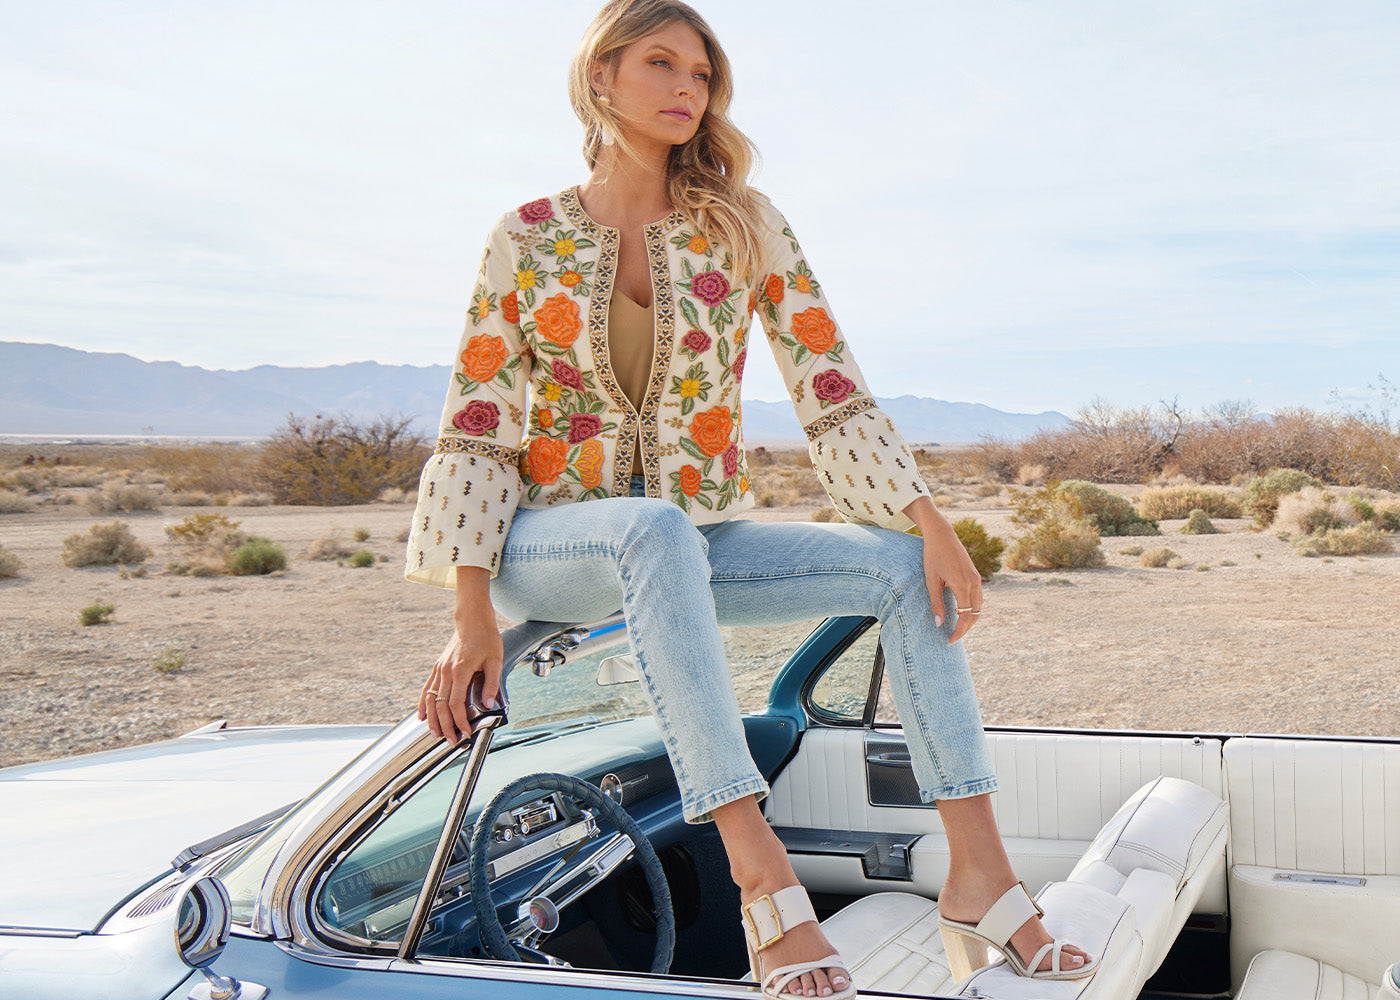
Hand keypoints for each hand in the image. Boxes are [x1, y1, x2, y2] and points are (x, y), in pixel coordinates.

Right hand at [418, 568, 501, 742]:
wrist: (472, 619)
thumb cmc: (486, 637)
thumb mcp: (495, 660)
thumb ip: (491, 683)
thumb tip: (488, 704)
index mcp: (460, 671)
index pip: (454, 704)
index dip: (459, 721)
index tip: (465, 732)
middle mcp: (446, 671)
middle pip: (440, 706)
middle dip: (445, 726)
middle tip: (451, 741)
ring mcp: (440, 669)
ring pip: (430, 699)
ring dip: (432, 719)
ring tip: (436, 734)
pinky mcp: (438, 666)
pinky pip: (427, 688)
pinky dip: (423, 704)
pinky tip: (421, 716)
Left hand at [904, 496, 982, 643]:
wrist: (942, 535)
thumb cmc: (933, 556)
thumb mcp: (931, 580)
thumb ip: (936, 603)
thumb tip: (939, 624)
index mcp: (963, 585)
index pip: (965, 616)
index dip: (959, 631)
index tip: (950, 641)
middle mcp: (974, 583)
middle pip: (975, 614)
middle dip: (965, 629)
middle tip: (952, 638)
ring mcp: (976, 579)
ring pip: (978, 607)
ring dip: (970, 619)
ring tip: (956, 628)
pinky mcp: (975, 575)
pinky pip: (977, 597)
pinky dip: (972, 609)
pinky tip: (961, 612)